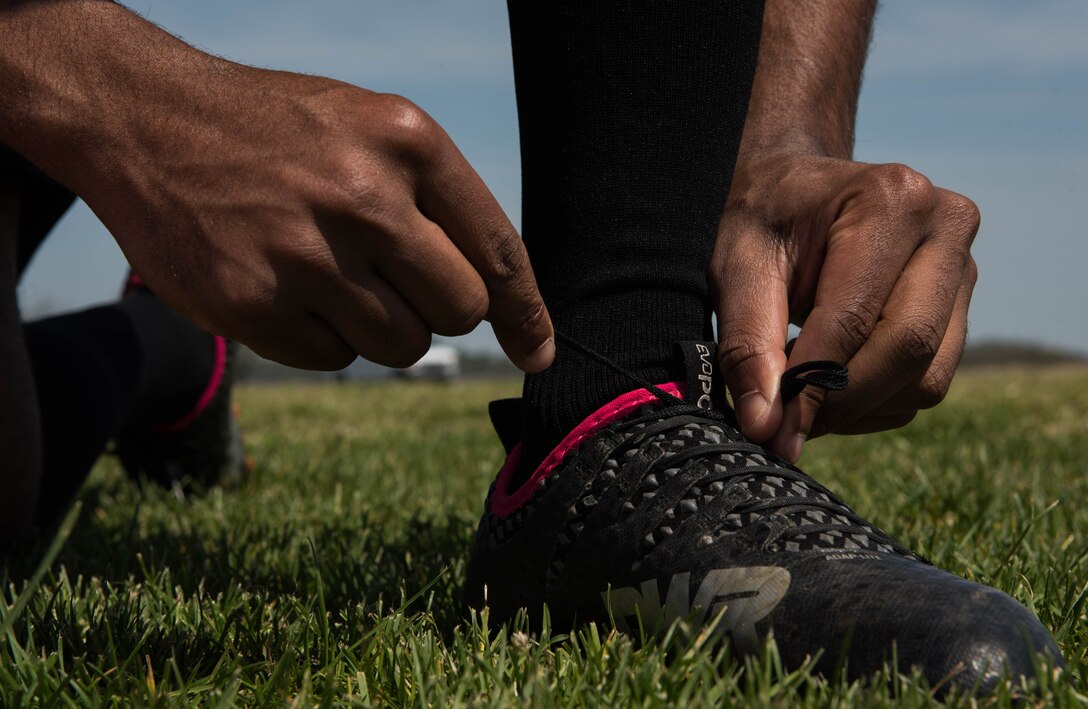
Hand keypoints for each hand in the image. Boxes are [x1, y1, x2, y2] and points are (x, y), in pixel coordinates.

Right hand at [105, 72, 552, 371]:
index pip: (497, 251)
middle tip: (390, 278)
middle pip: (458, 310)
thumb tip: (497, 296)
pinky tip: (286, 285)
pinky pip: (333, 358)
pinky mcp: (252, 303)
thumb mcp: (368, 129)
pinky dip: (321, 337)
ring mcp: (306, 254)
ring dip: (380, 328)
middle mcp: (364, 197)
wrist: (145, 121)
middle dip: (435, 308)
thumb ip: (435, 201)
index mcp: (407, 143)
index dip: (525, 313)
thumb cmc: (277, 132)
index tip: (536, 355)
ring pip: (400, 345)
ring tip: (331, 275)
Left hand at [712, 154, 978, 461]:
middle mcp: (946, 227)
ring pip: (926, 380)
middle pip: (909, 350)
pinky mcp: (960, 308)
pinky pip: (926, 385)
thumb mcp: (735, 267)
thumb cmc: (762, 219)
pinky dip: (873, 402)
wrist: (792, 189)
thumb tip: (765, 426)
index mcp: (891, 200)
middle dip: (840, 400)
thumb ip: (747, 345)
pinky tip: (828, 377)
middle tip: (781, 422)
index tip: (772, 432)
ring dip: (857, 405)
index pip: (856, 318)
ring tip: (798, 381)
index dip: (813, 385)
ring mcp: (963, 269)